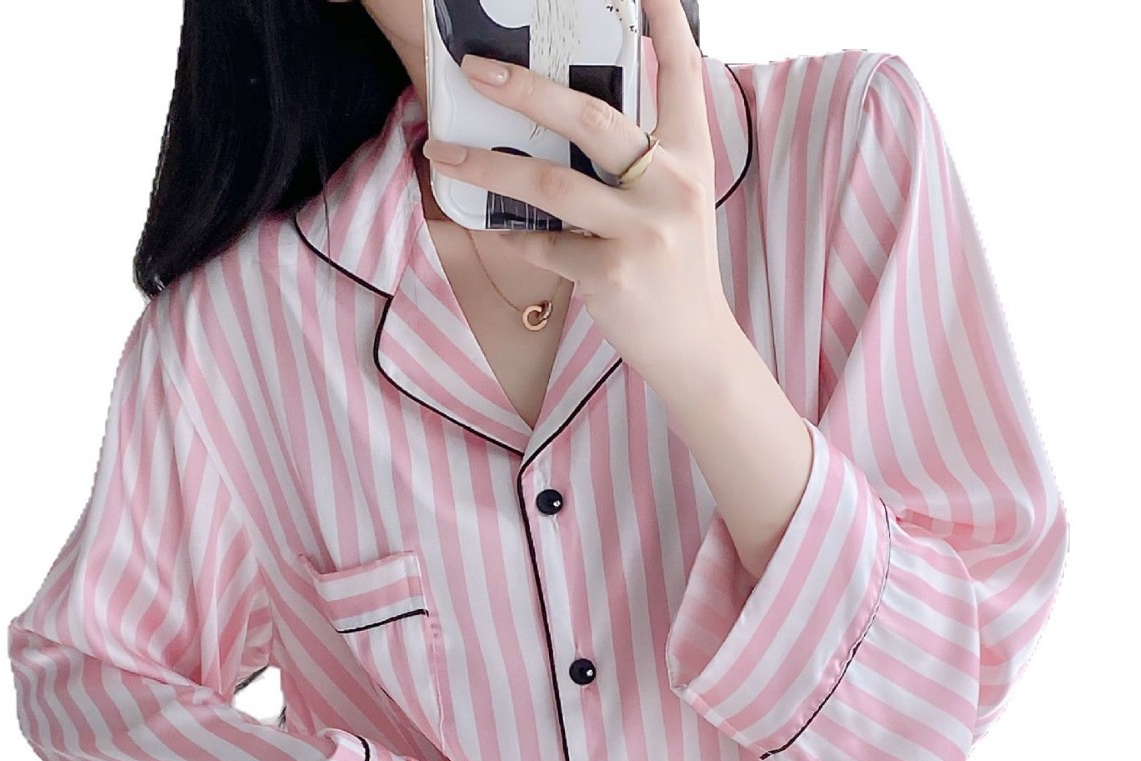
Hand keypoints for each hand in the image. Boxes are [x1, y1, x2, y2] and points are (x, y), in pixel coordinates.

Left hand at [421, 0, 735, 384]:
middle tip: (476, 70)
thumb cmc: (675, 268)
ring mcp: (642, 231)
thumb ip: (641, 159)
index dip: (663, 21)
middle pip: (592, 117)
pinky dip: (515, 236)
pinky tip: (498, 228)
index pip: (680, 72)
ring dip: (487, 165)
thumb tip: (568, 117)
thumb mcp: (674, 202)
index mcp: (692, 156)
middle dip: (526, 87)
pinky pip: (544, 243)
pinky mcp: (611, 274)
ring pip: (551, 182)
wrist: (695, 349)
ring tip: (445, 151)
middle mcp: (671, 186)